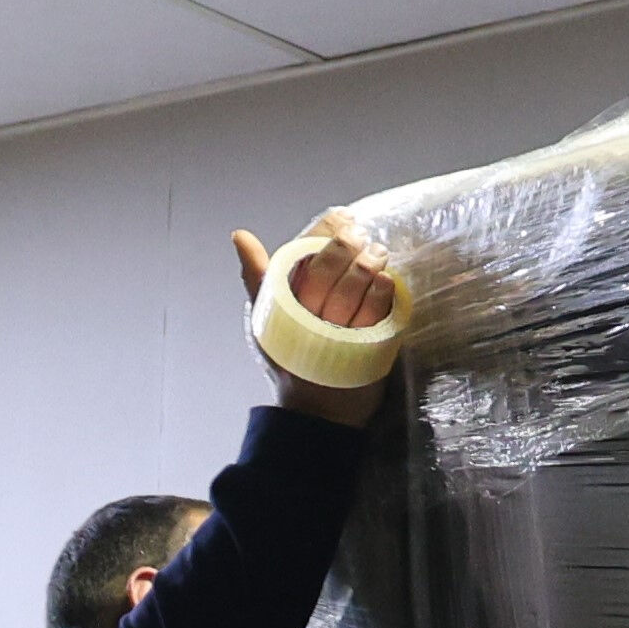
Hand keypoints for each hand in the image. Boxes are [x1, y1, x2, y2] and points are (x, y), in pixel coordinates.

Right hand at [228, 218, 403, 427]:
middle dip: (343, 249)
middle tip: (359, 233)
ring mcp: (334, 335)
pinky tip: (387, 281)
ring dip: (366, 268)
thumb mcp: (267, 316)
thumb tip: (240, 236)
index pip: (299, 256)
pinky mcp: (361, 351)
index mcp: (281, 302)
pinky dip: (380, 296)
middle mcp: (305, 317)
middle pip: (324, 274)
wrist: (314, 410)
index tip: (340, 216)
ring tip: (378, 251)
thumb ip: (257, 274)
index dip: (321, 232)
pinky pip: (372, 318)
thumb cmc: (291, 358)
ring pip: (349, 294)